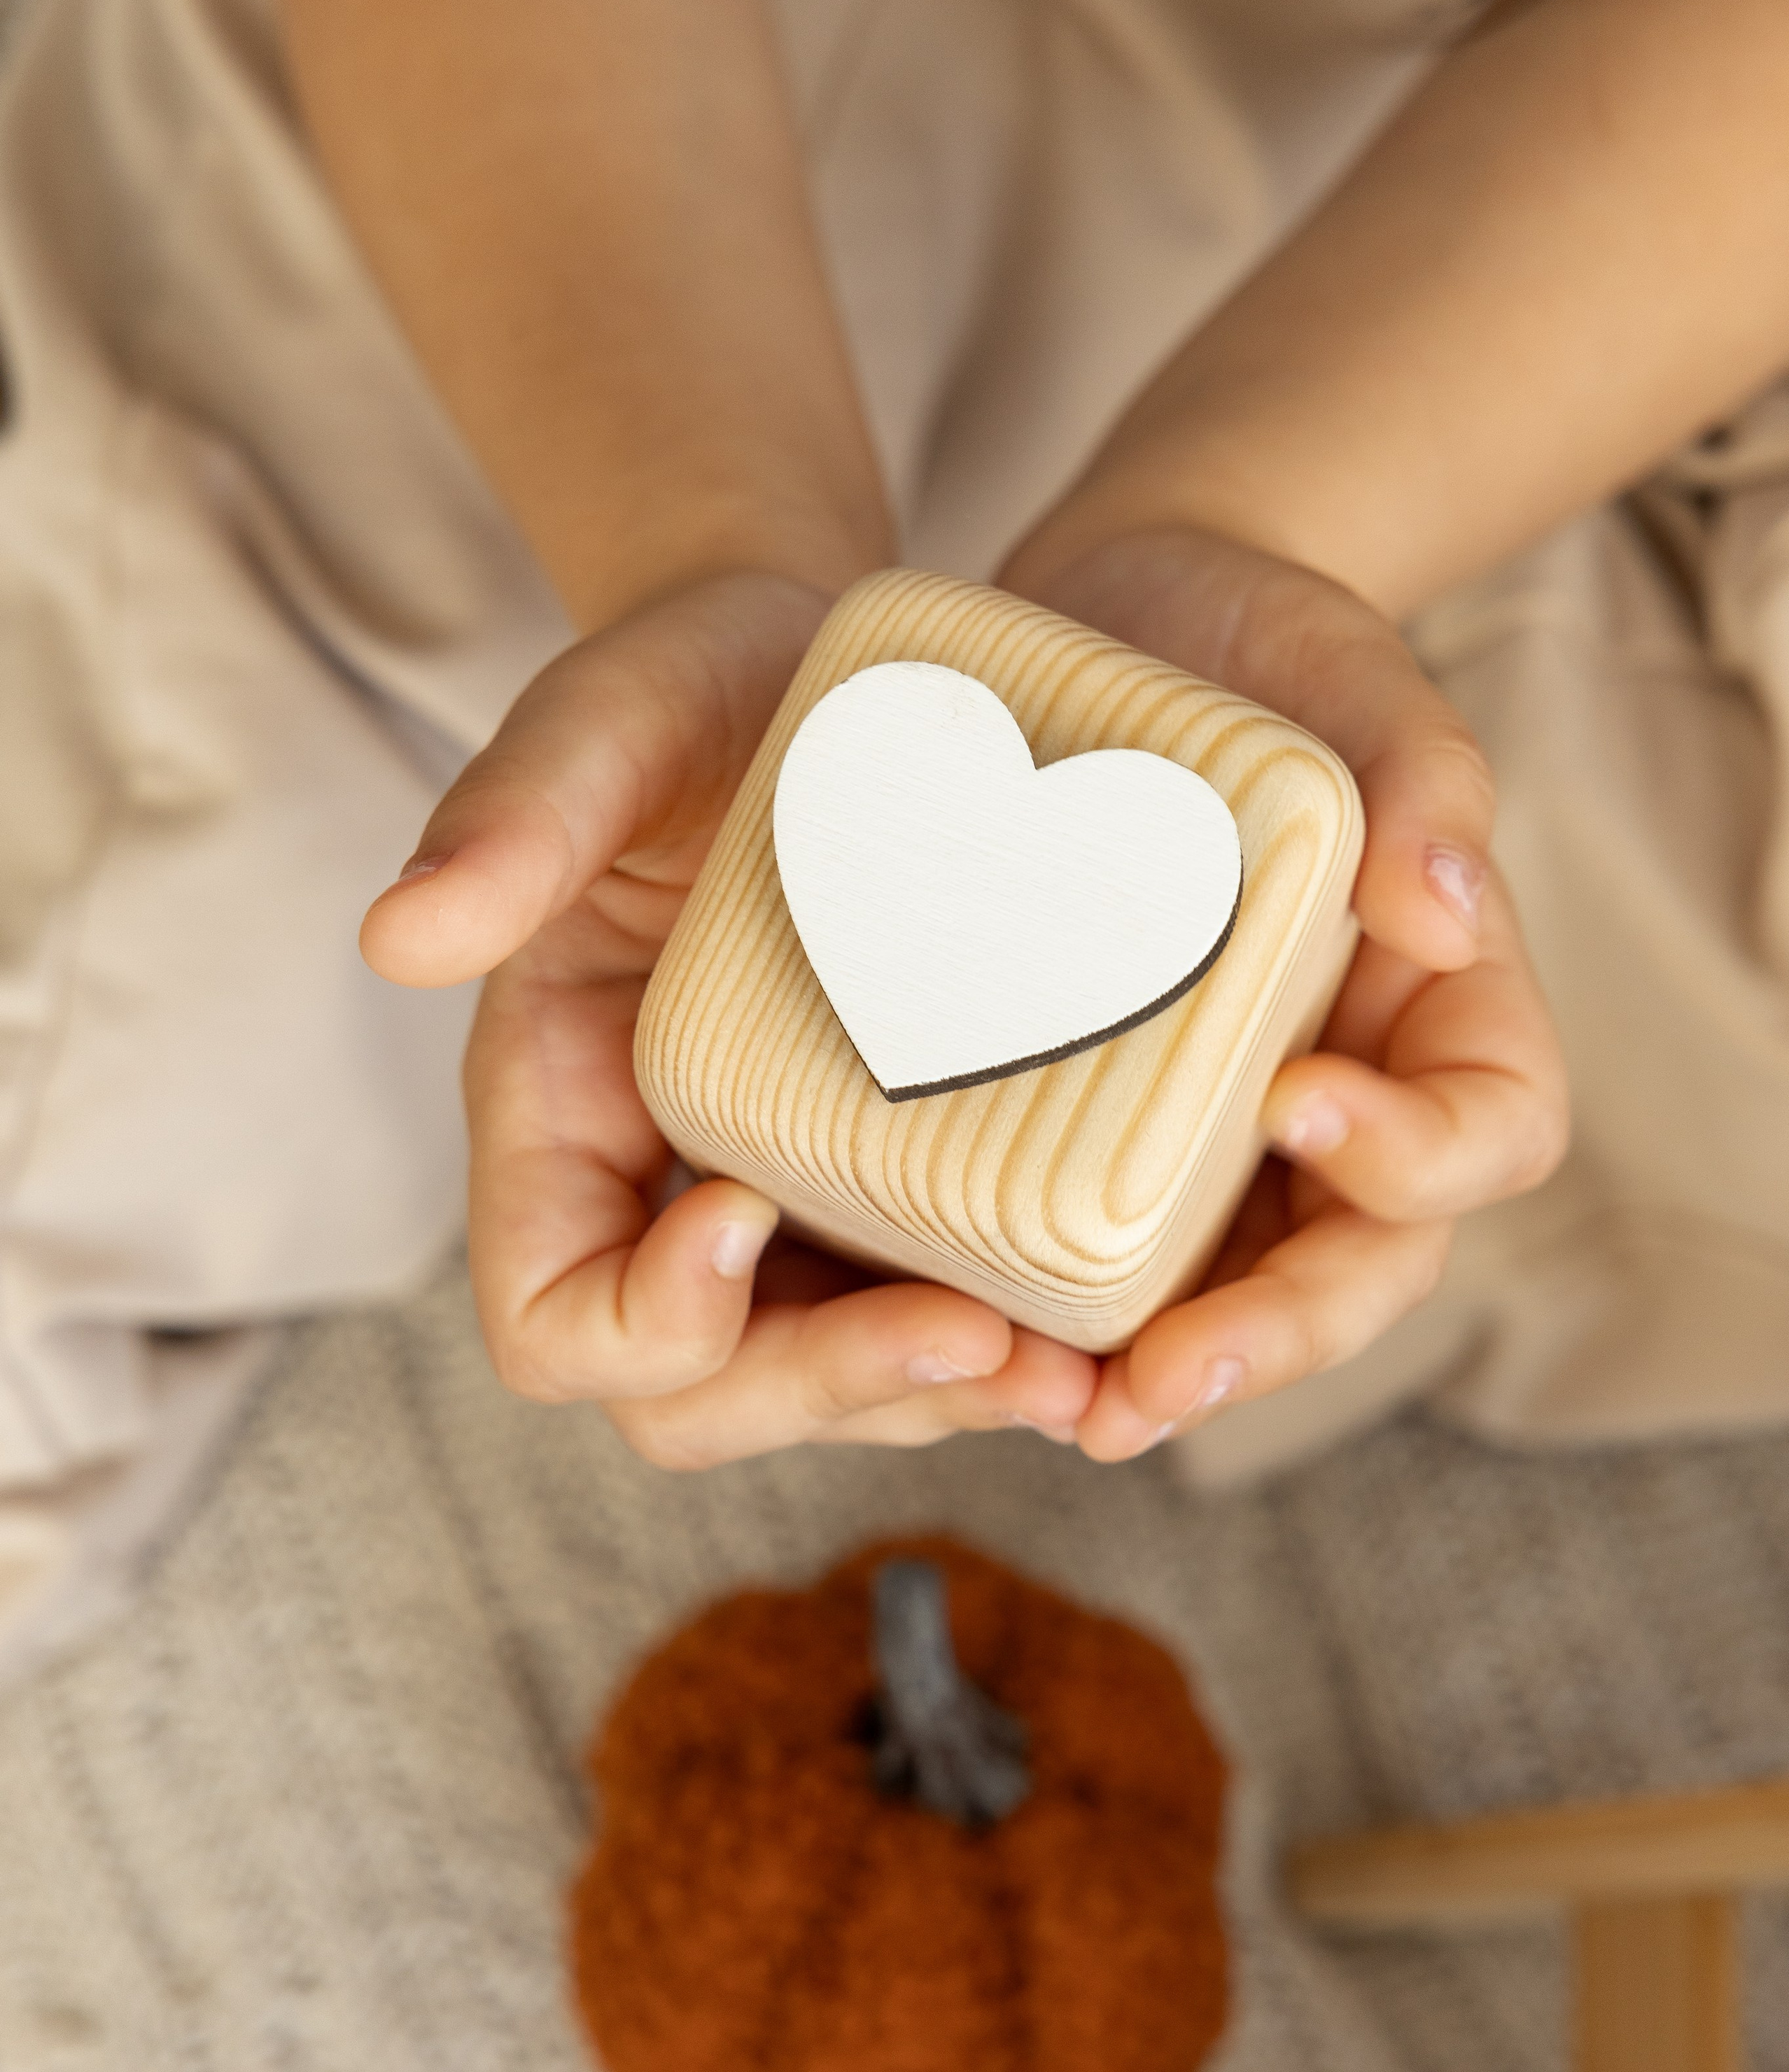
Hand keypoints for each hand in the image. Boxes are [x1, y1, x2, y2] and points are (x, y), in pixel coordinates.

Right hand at [360, 571, 1098, 1464]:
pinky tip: (1107, 1328)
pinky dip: (1011, 1344)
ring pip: (836, 1386)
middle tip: (980, 1337)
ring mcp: (790, 1211)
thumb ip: (515, 813)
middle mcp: (663, 1194)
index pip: (556, 1317)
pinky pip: (933, 1316)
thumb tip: (397, 936)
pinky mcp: (901, 1190)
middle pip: (705, 1395)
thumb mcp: (610, 725)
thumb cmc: (697, 686)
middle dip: (834, 1389)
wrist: (842, 674)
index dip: (644, 1323)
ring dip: (943, 1397)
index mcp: (557, 1117)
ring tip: (1073, 1367)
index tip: (745, 1216)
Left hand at [997, 526, 1568, 1460]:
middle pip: (1356, 1261)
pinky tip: (981, 1344)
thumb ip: (1416, 768)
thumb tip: (1447, 899)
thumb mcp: (1341, 668)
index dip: (1416, 1155)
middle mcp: (1348, 1094)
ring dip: (1161, 1370)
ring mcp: (1224, 1130)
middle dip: (1272, 1335)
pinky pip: (1102, 1244)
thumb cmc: (1256, 643)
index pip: (1490, 1125)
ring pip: (1229, 1291)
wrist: (1110, 632)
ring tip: (1072, 1412)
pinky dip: (1055, 1306)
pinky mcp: (1105, 1130)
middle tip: (1167, 1379)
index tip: (1298, 1105)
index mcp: (1444, 1006)